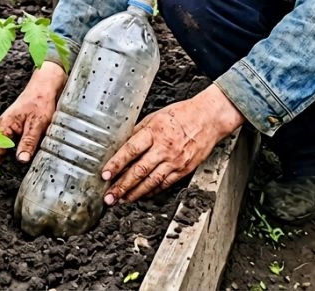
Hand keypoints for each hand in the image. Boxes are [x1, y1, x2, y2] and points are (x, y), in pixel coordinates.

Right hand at [0, 61, 66, 164]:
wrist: (44, 86)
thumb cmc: (40, 101)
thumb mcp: (37, 124)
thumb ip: (28, 142)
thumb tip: (21, 161)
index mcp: (2, 127)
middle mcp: (0, 129)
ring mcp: (5, 130)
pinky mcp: (13, 131)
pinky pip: (6, 146)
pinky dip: (6, 156)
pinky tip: (11, 165)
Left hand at [101, 85, 244, 204]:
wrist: (209, 118)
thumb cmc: (182, 114)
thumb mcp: (155, 116)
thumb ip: (139, 131)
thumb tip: (121, 145)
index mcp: (155, 132)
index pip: (131, 150)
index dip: (116, 164)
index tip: (105, 174)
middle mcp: (165, 148)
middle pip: (139, 171)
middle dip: (122, 186)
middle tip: (109, 197)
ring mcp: (176, 161)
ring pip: (151, 181)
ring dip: (134, 193)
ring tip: (122, 200)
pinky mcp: (184, 169)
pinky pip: (165, 183)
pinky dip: (152, 191)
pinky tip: (142, 195)